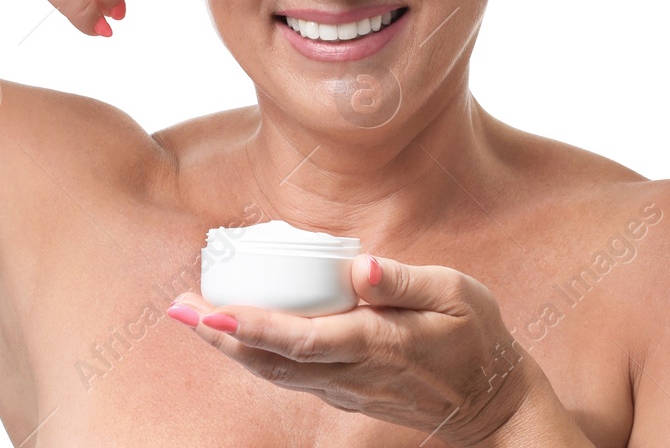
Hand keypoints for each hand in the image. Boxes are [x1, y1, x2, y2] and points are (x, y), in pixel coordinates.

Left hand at [169, 254, 550, 445]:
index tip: (212, 312)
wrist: (492, 402)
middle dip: (221, 336)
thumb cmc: (475, 335)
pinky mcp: (345, 393)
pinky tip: (231, 333)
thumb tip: (358, 267)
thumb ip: (403, 281)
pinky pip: (291, 376)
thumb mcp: (456, 293)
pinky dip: (255, 356)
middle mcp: (354, 373)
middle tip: (177, 309)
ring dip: (229, 347)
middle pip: (274, 359)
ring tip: (190, 317)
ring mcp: (347, 389)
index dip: (253, 326)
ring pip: (276, 372)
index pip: (303, 338)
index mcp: (379, 344)